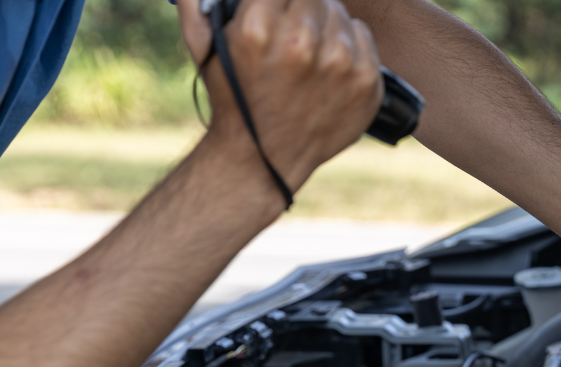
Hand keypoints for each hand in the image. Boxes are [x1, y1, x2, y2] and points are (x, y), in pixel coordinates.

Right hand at [177, 0, 382, 193]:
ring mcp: (339, 64)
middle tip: (294, 32)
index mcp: (259, 27)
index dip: (278, 1)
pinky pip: (363, 35)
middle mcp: (301, 43)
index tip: (278, 12)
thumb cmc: (235, 98)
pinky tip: (331, 64)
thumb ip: (195, 2)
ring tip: (311, 52)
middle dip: (303, 9)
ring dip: (326, 25)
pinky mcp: (365, 81)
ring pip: (339, 12)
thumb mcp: (204, 46)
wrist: (265, 156)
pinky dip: (350, 43)